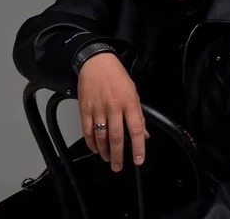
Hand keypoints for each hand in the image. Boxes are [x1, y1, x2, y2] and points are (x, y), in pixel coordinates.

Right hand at [77, 52, 149, 171]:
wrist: (97, 63)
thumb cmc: (118, 77)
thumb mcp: (133, 93)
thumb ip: (138, 114)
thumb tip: (144, 134)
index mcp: (129, 102)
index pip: (136, 128)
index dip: (138, 146)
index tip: (138, 160)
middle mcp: (114, 107)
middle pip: (117, 136)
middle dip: (118, 155)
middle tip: (119, 167)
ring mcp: (98, 108)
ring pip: (101, 136)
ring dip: (105, 151)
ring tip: (108, 159)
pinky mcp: (85, 109)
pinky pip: (88, 131)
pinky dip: (91, 143)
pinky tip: (95, 149)